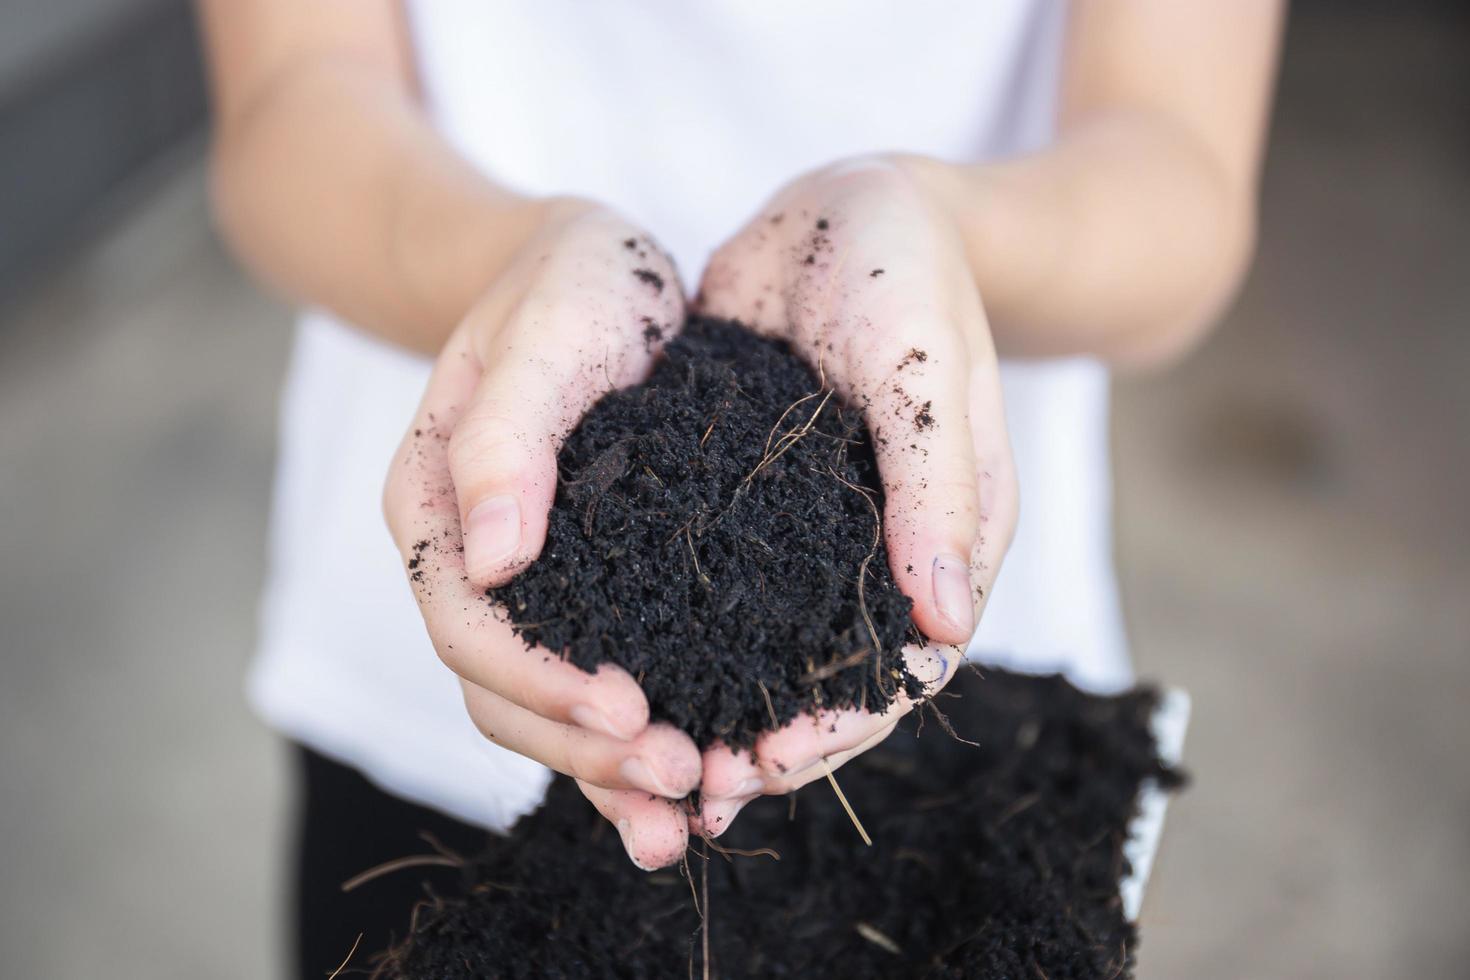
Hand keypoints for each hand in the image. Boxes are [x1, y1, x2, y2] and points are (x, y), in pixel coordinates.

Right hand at [384, 201, 697, 868]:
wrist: (592, 268)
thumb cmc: (572, 282)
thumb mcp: (551, 334)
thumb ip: (508, 437)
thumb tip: (492, 558)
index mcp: (432, 503)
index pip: (463, 623)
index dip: (537, 681)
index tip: (626, 712)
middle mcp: (466, 558)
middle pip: (497, 689)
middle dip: (581, 748)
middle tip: (677, 776)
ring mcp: (518, 582)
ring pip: (537, 705)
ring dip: (604, 771)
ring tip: (683, 814)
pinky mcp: (578, 588)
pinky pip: (588, 678)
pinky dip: (626, 739)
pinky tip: (688, 782)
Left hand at [690, 157, 1018, 835]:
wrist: (849, 203)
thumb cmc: (908, 275)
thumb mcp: (926, 369)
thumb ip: (940, 490)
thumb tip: (950, 625)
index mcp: (947, 542)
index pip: (903, 670)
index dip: (838, 730)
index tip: (760, 767)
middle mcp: (880, 556)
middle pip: (829, 684)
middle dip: (764, 745)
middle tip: (685, 791)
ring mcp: (813, 535)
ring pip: (765, 652)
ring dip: (713, 709)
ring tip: (642, 760)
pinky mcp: (752, 504)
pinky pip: (717, 589)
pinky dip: (677, 636)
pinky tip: (615, 665)